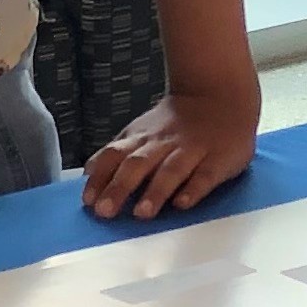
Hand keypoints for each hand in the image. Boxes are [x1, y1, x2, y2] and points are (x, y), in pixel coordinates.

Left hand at [83, 77, 260, 219]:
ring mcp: (191, 151)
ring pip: (170, 171)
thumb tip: (90, 172)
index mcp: (142, 139)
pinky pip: (205, 175)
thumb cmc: (176, 122)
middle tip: (105, 211)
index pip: (114, 156)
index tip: (87, 200)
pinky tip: (182, 204)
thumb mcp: (142, 130)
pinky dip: (193, 190)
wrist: (219, 93)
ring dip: (155, 191)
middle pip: (138, 165)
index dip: (100, 178)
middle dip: (119, 188)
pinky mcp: (218, 160)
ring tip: (142, 213)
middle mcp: (163, 145)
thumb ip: (118, 151)